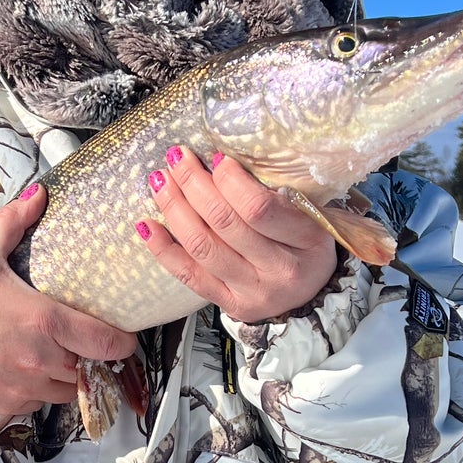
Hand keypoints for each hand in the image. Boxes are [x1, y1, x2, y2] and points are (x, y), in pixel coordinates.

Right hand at [0, 183, 135, 413]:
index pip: (107, 344)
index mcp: (44, 321)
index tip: (124, 336)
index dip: (123, 343)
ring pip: (69, 391)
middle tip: (87, 342)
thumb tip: (39, 192)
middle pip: (91, 369)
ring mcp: (24, 386)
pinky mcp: (6, 404)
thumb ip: (14, 223)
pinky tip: (31, 370)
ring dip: (70, 377)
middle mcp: (41, 359)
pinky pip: (40, 403)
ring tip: (60, 356)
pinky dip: (43, 390)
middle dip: (93, 358)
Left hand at [135, 147, 338, 323]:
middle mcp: (279, 271)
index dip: (229, 180)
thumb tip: (224, 161)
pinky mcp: (230, 305)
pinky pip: (189, 276)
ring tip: (160, 181)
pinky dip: (163, 248)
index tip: (215, 158)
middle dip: (194, 184)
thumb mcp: (315, 215)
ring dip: (174, 208)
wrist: (314, 295)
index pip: (259, 208)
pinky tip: (147, 224)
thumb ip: (280, 192)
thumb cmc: (310, 245)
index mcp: (308, 241)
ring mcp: (252, 292)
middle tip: (177, 158)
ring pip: (201, 247)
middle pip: (224, 223)